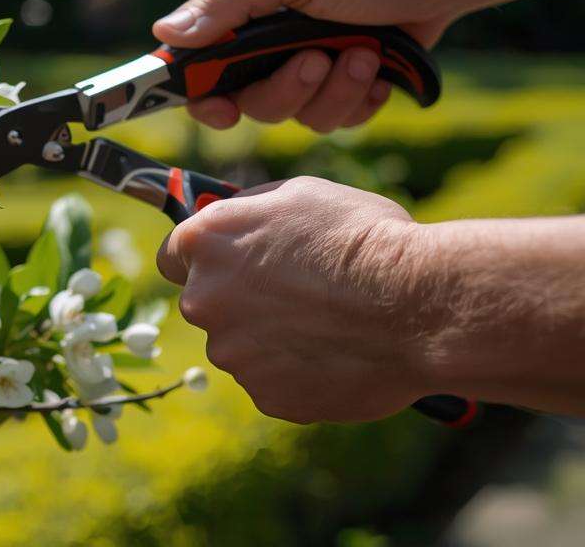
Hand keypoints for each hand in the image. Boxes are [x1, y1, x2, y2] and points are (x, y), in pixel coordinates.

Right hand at [152, 0, 458, 132]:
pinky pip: (334, 117)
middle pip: (248, 97)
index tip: (222, 110)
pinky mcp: (344, 79)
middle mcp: (265, 32)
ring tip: (364, 57)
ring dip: (332, 92)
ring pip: (295, 113)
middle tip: (319, 60)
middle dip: (287, 87)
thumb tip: (164, 34)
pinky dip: (357, 102)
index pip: (197, 58)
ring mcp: (306, 58)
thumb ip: (228, 1)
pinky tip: (378, 74)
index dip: (202, 91)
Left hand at [156, 177, 439, 422]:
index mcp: (205, 244)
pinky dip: (299, 372)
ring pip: (242, 347)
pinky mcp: (265, 395)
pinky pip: (275, 381)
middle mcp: (203, 300)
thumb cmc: (364, 239)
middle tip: (298, 296)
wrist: (417, 306)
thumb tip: (230, 216)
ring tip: (330, 324)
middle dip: (242, 301)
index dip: (206, 260)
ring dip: (271, 339)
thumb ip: (250, 212)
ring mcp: (232, 353)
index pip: (174, 256)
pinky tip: (338, 354)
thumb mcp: (300, 195)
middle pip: (208, 304)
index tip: (230, 265)